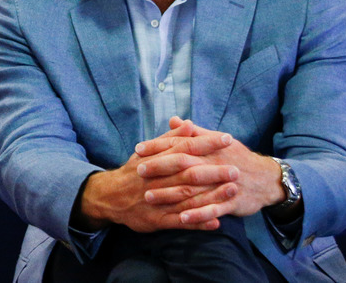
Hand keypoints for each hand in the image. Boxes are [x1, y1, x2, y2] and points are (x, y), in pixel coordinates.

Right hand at [76, 119, 236, 232]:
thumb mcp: (146, 152)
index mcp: (156, 160)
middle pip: (188, 174)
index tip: (227, 138)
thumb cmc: (133, 172)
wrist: (109, 196)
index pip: (183, 148)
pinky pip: (179, 222)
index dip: (206, 143)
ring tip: (233, 191)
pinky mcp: (156, 220)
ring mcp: (157, 200)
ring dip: (211, 196)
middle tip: (237, 168)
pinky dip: (198, 222)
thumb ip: (169, 139)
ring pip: (186, 197)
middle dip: (213, 171)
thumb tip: (188, 123)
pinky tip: (216, 222)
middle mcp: (157, 179)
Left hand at [135, 117, 285, 224]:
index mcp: (208, 148)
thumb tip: (173, 120)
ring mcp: (222, 184)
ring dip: (170, 194)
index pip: (179, 144)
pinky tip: (182, 219)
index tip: (138, 149)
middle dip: (160, 167)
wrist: (266, 178)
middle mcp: (214, 164)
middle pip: (183, 164)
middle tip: (139, 171)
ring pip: (194, 189)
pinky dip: (198, 215)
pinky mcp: (232, 202)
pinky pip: (214, 209)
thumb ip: (193, 132)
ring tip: (149, 198)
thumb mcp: (216, 140)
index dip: (158, 146)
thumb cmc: (236, 157)